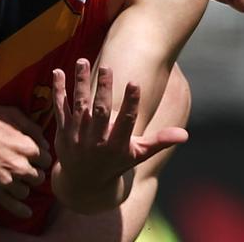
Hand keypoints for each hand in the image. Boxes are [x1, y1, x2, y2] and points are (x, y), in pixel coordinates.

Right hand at [0, 104, 51, 218]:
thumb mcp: (11, 114)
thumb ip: (32, 128)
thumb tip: (45, 142)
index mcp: (27, 147)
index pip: (46, 160)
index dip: (39, 159)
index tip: (33, 159)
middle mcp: (20, 166)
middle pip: (38, 177)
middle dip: (32, 174)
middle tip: (23, 170)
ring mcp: (7, 181)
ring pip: (26, 192)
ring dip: (23, 187)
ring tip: (15, 183)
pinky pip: (13, 206)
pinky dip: (21, 211)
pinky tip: (26, 213)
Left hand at [50, 59, 186, 213]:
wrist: (83, 184)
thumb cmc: (116, 163)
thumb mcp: (138, 154)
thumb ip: (160, 141)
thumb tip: (185, 135)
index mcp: (117, 145)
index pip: (126, 121)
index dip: (131, 103)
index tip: (135, 83)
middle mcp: (96, 141)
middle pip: (100, 112)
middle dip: (103, 90)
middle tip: (106, 67)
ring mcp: (77, 136)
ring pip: (79, 105)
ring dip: (79, 83)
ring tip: (82, 60)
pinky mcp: (63, 132)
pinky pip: (60, 108)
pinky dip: (58, 91)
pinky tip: (58, 71)